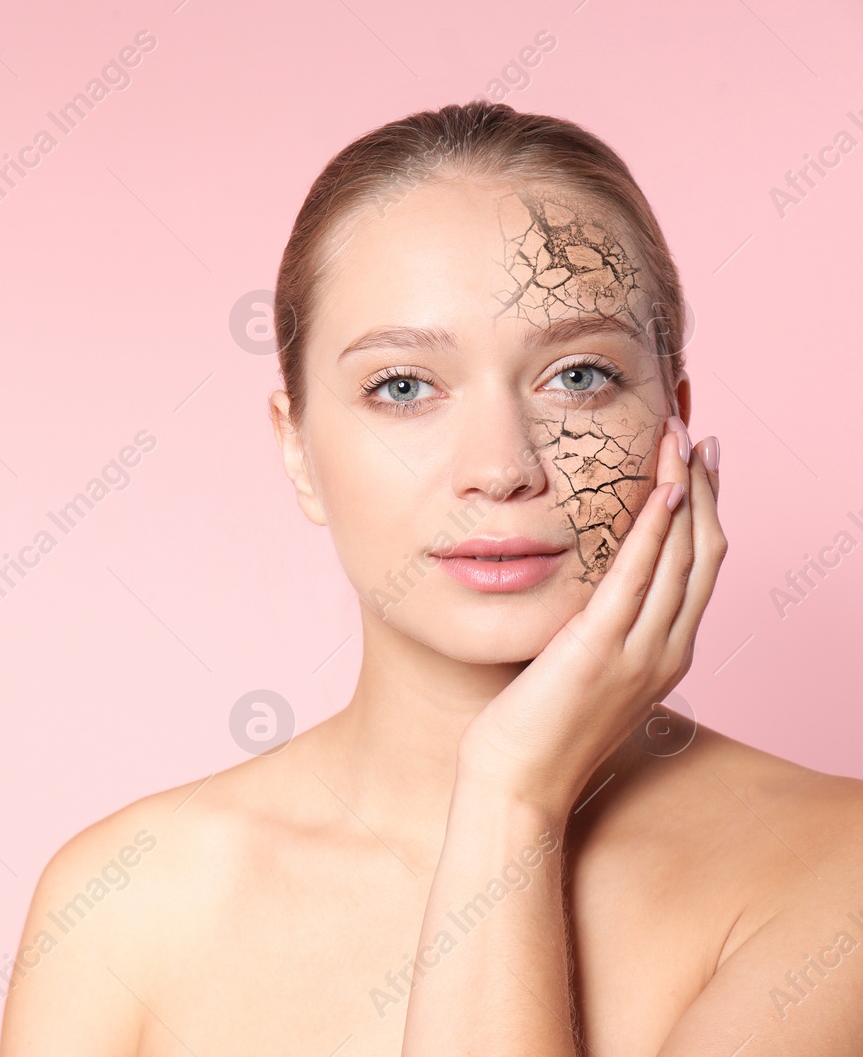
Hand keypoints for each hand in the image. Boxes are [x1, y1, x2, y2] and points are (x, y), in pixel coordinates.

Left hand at [456, 418, 727, 815]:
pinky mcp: (601, 652)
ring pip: (682, 558)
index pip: (699, 570)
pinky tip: (664, 491)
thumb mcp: (576, 671)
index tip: (697, 466)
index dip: (704, 513)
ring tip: (678, 441)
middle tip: (694, 437)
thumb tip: (583, 593)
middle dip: (705, 490)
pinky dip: (656, 531)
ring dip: (685, 492)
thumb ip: (593, 632)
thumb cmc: (532, 732)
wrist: (517, 785)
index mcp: (664, 657)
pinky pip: (638, 579)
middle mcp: (665, 653)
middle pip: (705, 555)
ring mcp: (640, 654)